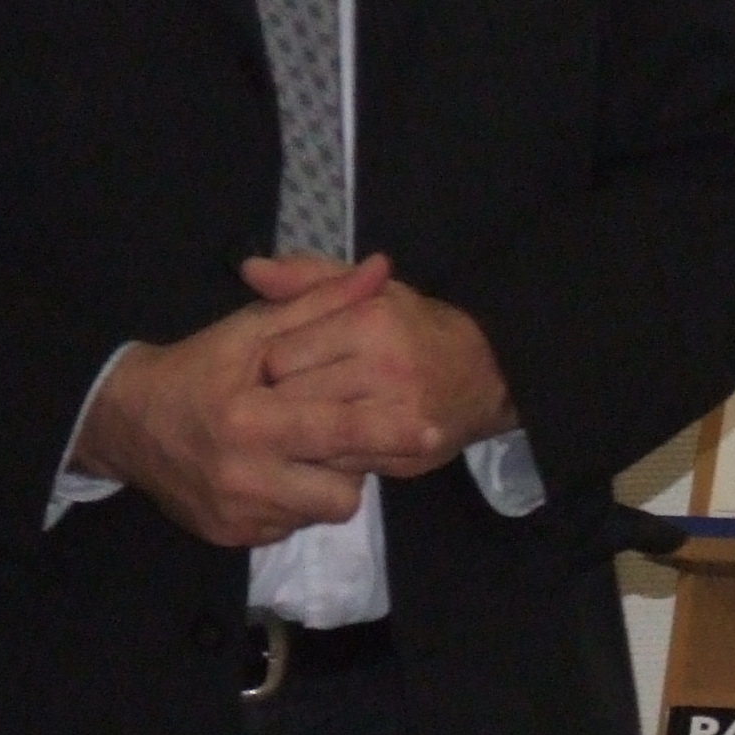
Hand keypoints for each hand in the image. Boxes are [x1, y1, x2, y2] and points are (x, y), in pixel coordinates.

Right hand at [70, 254, 393, 545]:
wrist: (126, 421)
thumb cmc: (198, 367)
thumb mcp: (254, 327)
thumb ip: (319, 302)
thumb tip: (381, 269)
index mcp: (249, 418)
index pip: (336, 430)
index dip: (388, 431)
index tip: (431, 430)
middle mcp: (241, 475)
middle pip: (338, 494)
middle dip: (357, 466)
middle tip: (353, 440)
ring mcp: (234, 512)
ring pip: (318, 513)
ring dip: (326, 485)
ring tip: (309, 451)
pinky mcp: (229, 537)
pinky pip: (289, 527)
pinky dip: (294, 501)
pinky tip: (278, 471)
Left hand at [242, 252, 520, 474]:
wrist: (485, 376)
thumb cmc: (415, 327)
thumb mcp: (367, 291)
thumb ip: (307, 278)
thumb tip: (249, 269)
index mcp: (371, 322)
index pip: (282, 355)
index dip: (274, 363)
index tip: (283, 365)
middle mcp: (385, 369)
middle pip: (293, 398)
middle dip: (282, 400)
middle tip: (289, 396)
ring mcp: (396, 416)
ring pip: (312, 435)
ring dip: (300, 432)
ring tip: (304, 421)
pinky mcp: (402, 456)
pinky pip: (336, 465)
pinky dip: (325, 456)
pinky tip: (330, 442)